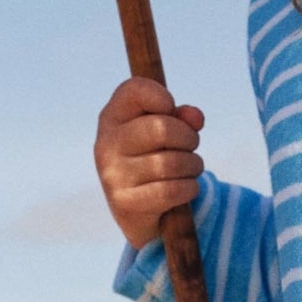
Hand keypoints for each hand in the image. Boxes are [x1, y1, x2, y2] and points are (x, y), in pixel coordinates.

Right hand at [93, 77, 204, 249]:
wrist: (140, 211)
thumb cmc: (154, 160)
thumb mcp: (167, 134)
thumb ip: (182, 118)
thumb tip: (194, 117)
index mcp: (113, 117)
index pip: (134, 89)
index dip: (161, 96)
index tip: (170, 110)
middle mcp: (106, 143)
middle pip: (162, 129)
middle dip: (189, 138)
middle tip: (190, 146)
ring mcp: (112, 174)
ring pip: (172, 163)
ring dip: (193, 166)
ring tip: (189, 168)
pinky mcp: (124, 202)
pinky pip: (171, 191)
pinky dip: (189, 188)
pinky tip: (186, 187)